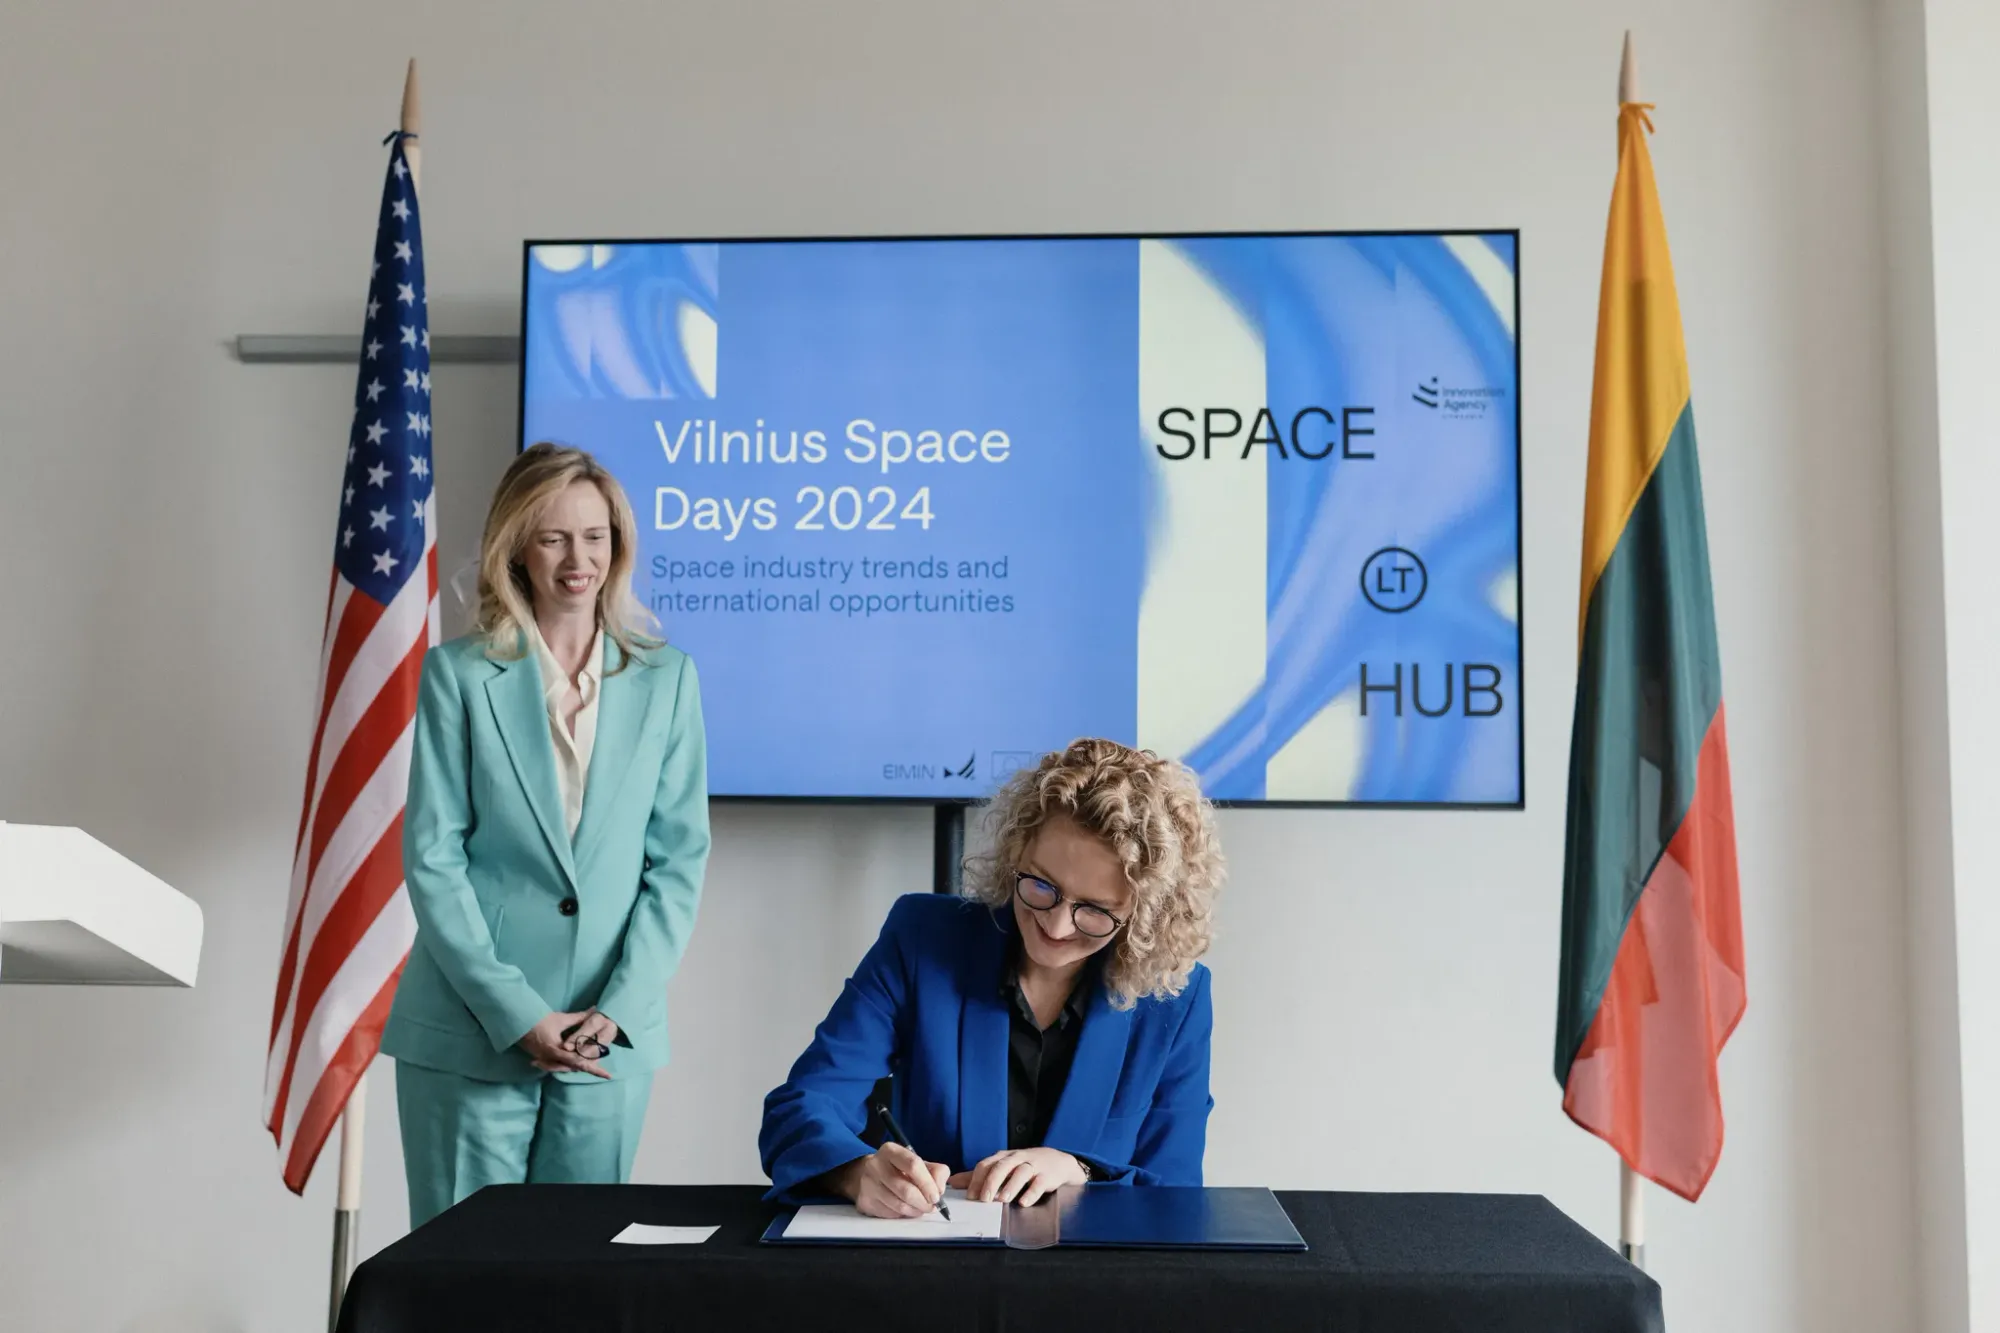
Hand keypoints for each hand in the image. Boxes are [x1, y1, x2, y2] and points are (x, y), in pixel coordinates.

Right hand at [517, 1011, 609, 1078]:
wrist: (518, 1023)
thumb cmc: (539, 1020)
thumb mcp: (561, 1019)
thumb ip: (579, 1018)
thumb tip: (595, 1010)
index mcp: (556, 1050)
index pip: (579, 1062)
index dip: (594, 1069)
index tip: (607, 1075)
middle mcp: (551, 1059)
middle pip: (574, 1067)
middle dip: (588, 1068)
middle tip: (603, 1070)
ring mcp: (546, 1061)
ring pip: (566, 1068)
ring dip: (579, 1066)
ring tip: (594, 1066)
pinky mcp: (543, 1060)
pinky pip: (559, 1066)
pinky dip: (569, 1065)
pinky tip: (577, 1063)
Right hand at [831, 1143, 950, 1218]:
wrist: (865, 1176)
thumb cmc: (897, 1169)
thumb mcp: (917, 1163)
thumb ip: (935, 1172)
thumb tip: (939, 1190)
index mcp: (890, 1150)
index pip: (913, 1165)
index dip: (928, 1183)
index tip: (936, 1196)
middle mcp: (876, 1165)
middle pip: (906, 1190)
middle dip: (923, 1202)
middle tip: (931, 1206)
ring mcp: (868, 1184)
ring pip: (899, 1205)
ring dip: (915, 1211)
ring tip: (920, 1208)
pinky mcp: (865, 1202)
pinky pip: (890, 1214)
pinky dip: (903, 1214)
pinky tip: (905, 1209)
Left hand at [947, 1147, 1084, 1206]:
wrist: (1057, 1162)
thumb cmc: (1024, 1166)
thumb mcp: (1002, 1168)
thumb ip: (979, 1176)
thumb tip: (954, 1182)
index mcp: (1002, 1158)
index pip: (986, 1165)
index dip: (976, 1180)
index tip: (969, 1196)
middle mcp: (1016, 1159)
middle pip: (1002, 1167)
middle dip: (991, 1182)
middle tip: (984, 1199)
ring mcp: (1032, 1165)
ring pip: (1020, 1172)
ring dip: (1010, 1186)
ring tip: (1002, 1199)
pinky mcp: (1046, 1175)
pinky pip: (1039, 1183)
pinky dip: (1031, 1192)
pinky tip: (1024, 1202)